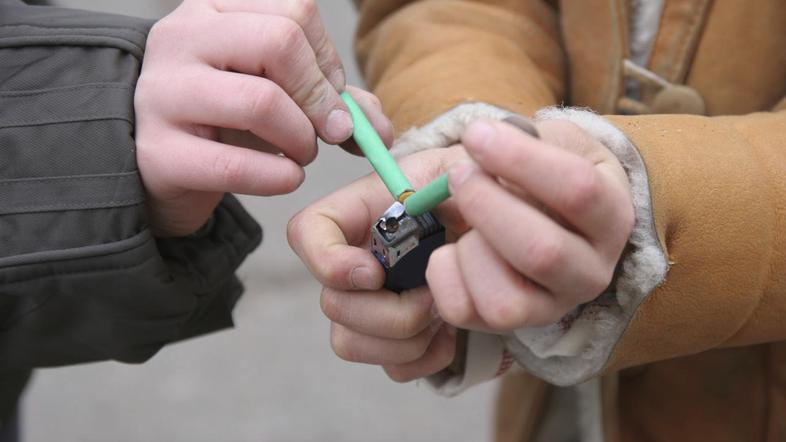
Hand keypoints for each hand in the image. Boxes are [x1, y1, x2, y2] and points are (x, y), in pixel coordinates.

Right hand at [134, 0, 392, 235]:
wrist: (156, 164)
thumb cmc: (223, 120)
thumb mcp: (275, 93)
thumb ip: (331, 99)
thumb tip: (379, 129)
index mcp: (212, 10)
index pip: (295, 12)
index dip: (328, 59)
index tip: (332, 95)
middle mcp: (180, 39)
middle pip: (279, 43)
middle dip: (320, 96)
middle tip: (330, 131)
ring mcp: (162, 94)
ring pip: (261, 101)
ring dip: (302, 138)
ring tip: (302, 154)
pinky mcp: (158, 152)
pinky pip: (235, 164)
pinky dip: (278, 176)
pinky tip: (286, 178)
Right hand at [288, 147, 469, 381]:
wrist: (501, 236)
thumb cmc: (477, 195)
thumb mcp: (465, 169)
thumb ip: (449, 172)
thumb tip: (432, 194)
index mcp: (360, 214)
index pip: (308, 233)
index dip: (329, 262)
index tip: (375, 273)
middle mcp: (353, 263)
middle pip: (332, 304)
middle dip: (389, 311)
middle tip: (435, 295)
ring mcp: (368, 307)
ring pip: (351, 343)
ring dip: (406, 338)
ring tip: (443, 313)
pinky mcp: (394, 341)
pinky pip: (392, 368)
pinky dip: (426, 358)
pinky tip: (450, 333)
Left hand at [426, 118, 633, 331]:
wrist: (549, 215)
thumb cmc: (547, 174)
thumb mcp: (548, 143)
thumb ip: (520, 141)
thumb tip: (478, 144)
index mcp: (612, 217)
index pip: (578, 190)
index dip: (519, 159)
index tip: (476, 134)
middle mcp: (591, 273)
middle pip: (541, 252)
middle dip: (486, 206)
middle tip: (458, 174)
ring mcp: (551, 308)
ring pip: (504, 300)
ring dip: (470, 250)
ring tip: (464, 222)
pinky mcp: (509, 327)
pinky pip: (464, 312)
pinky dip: (444, 274)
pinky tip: (452, 249)